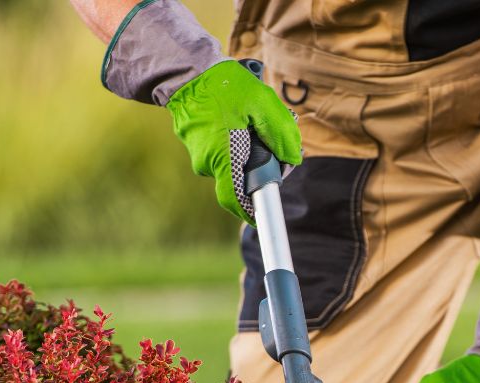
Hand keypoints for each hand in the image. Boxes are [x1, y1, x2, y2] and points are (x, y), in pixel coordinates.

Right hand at [167, 60, 302, 223]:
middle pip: (241, 179)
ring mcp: (200, 154)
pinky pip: (223, 151)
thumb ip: (282, 133)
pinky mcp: (198, 145)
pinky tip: (240, 118)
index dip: (251, 212)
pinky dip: (236, 141)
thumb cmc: (224, 85)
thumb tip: (292, 159)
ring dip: (249, 149)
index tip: (264, 215)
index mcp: (223, 156)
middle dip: (260, 166)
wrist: (187, 71)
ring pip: (233, 162)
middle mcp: (207, 162)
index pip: (235, 200)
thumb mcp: (262, 102)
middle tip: (272, 142)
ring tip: (254, 120)